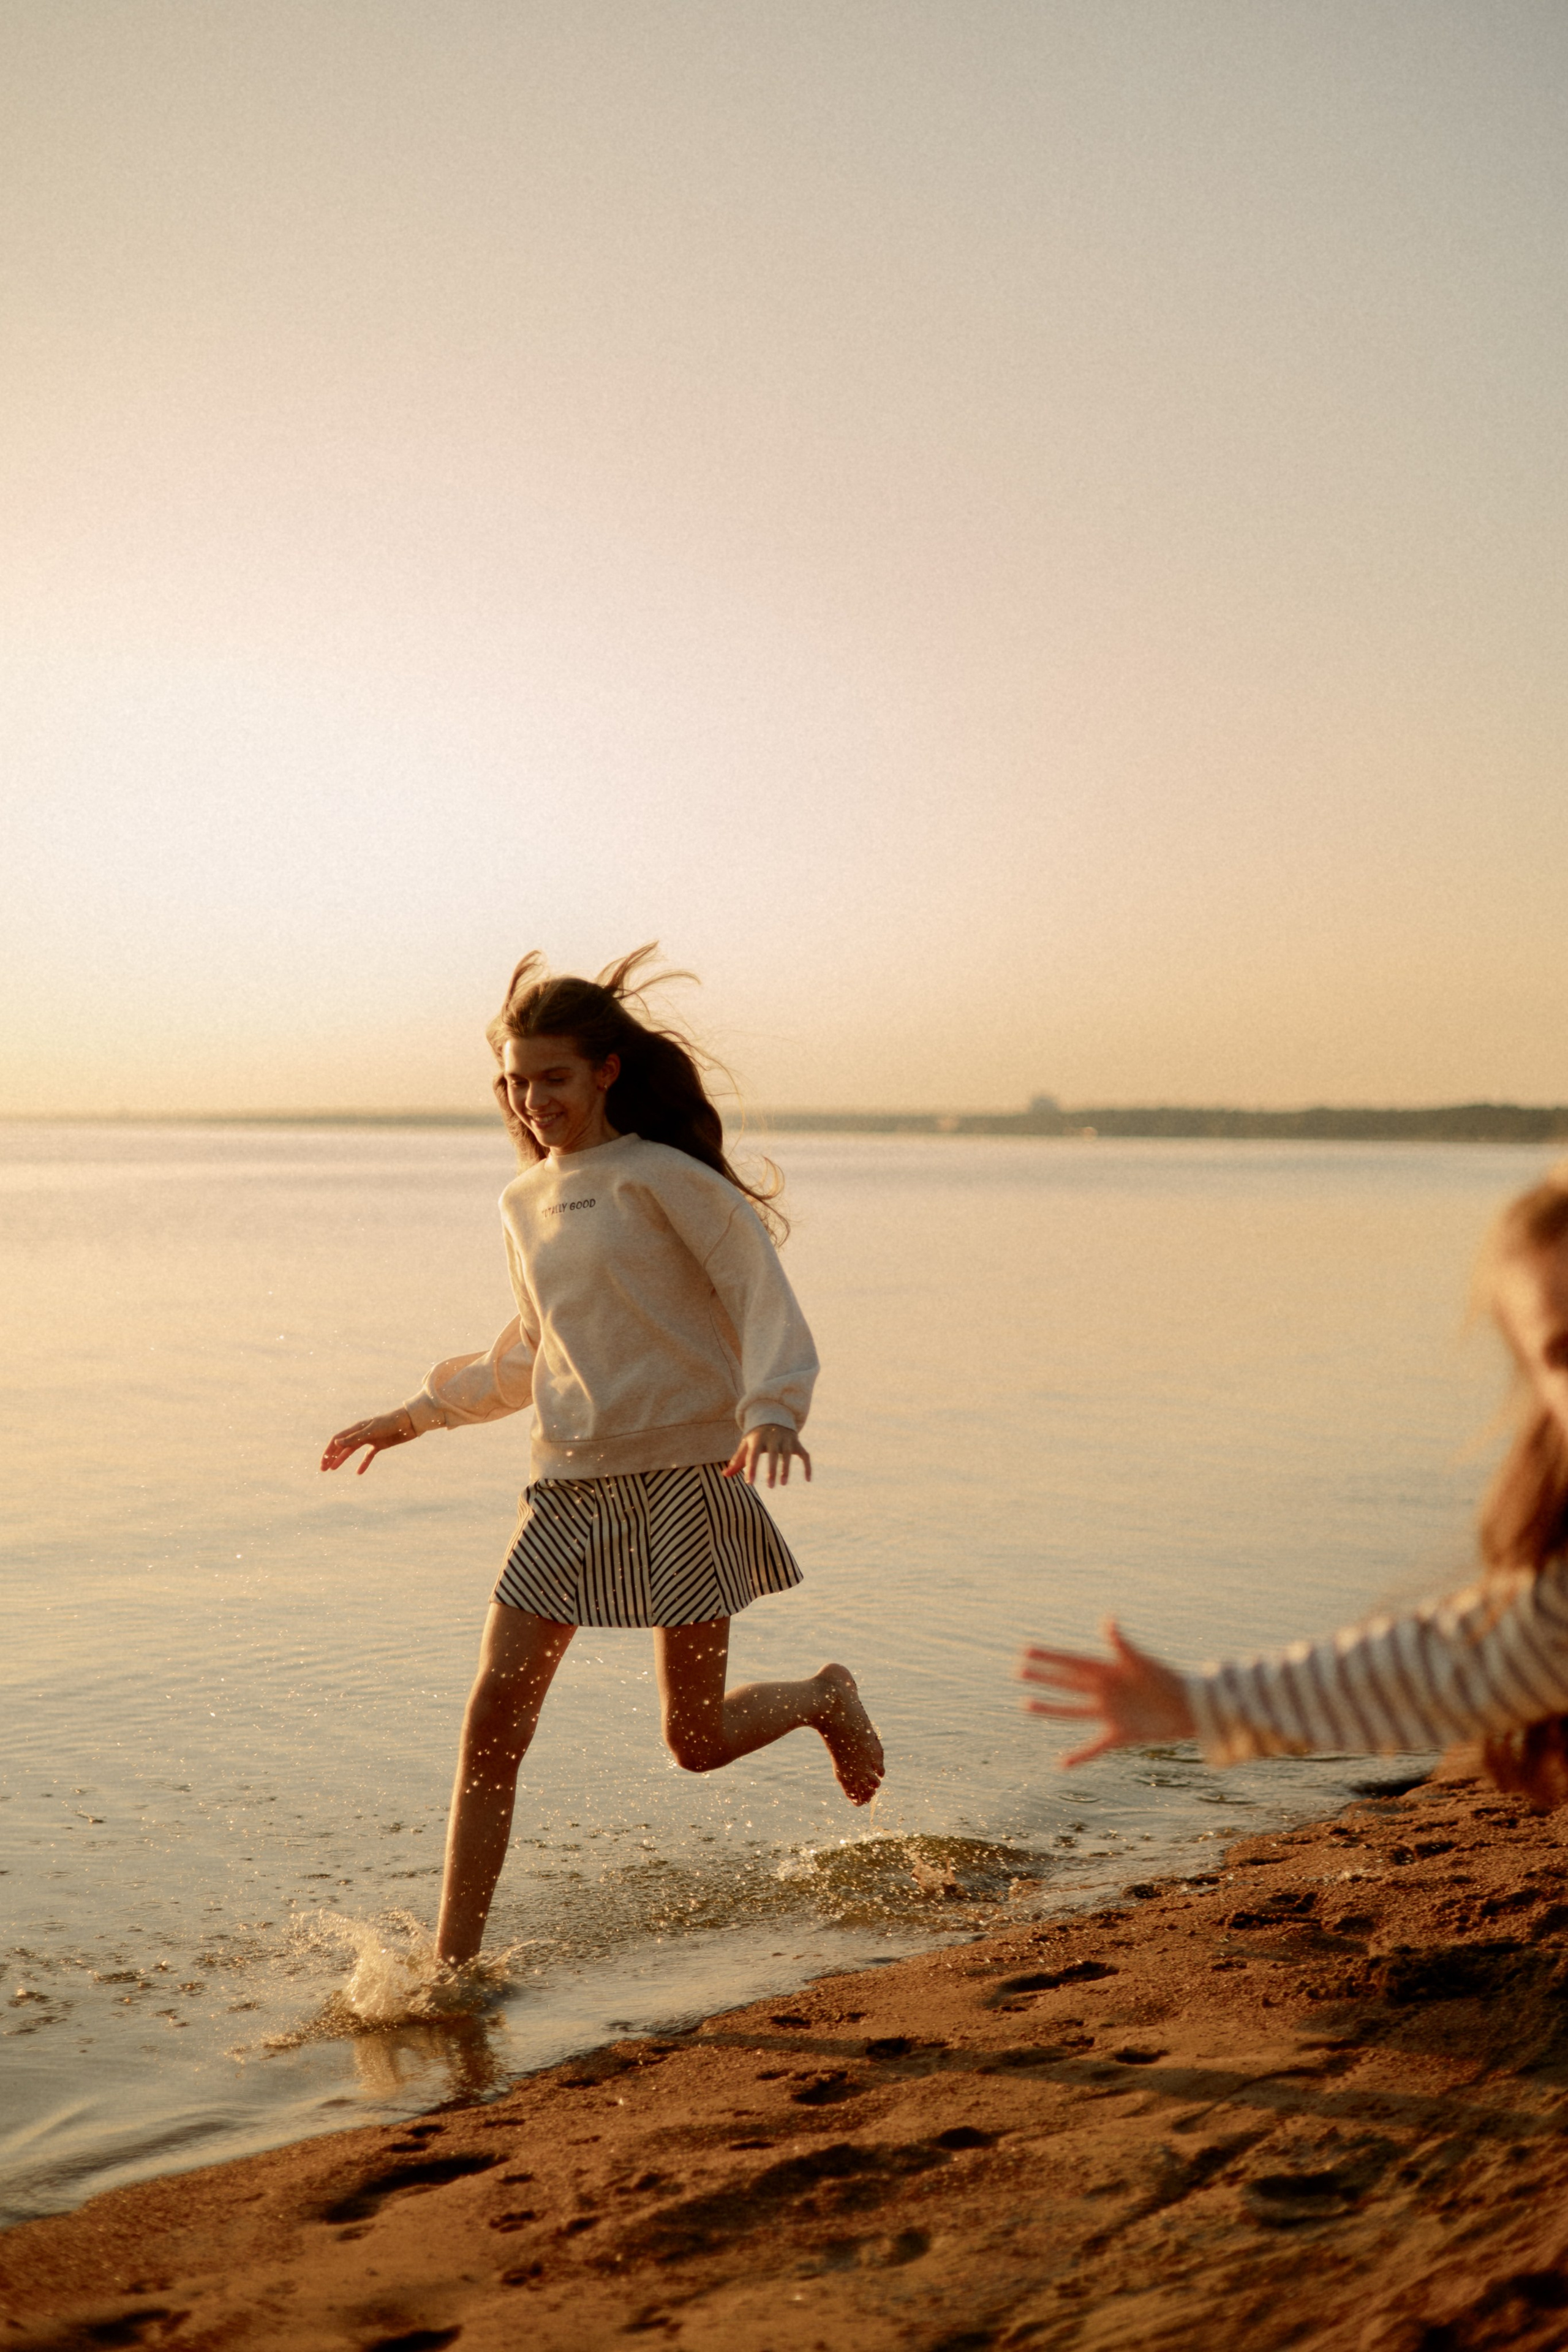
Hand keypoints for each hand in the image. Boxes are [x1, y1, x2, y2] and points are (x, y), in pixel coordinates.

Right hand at [320, 1408, 416, 1475]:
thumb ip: (354, 1438)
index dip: (329, 1451)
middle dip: (332, 1456)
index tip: (323, 1462)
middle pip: (342, 1446)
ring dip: (342, 1459)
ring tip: (333, 1469)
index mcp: (357, 1428)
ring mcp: (370, 1439)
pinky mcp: (380, 1445)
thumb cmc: (391, 1423)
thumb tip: (336, 1443)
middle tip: (324, 1469)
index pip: (337, 1439)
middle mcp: (361, 1433)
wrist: (410, 1422)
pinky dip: (363, 1464)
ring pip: (352, 1451)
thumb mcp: (372, 1431)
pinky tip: (359, 1472)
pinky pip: (368, 1456)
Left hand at [723, 1424, 811, 1487]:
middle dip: (772, 1470)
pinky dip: (807, 1466)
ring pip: (788, 1455)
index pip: (753, 1455)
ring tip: (783, 1483)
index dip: (751, 1469)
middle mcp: (773, 1438)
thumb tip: (724, 1475)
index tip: (749, 1482)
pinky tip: (807, 1479)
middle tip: (770, 1486)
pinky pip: (804, 1455)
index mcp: (757, 1439)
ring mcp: (786, 1439)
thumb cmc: (756, 1436)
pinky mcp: (796, 1443)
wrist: (773, 1415)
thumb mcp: (746, 1445)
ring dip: (786, 1469)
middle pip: (773, 1455)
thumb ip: (737, 1461)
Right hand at [1016, 1619, 1194, 1765]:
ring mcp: (1109, 1712)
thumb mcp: (1142, 1662)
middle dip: (1043, 1677)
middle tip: (1017, 1670)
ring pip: (1072, 1710)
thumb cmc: (1167, 1679)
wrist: (1191, 1708)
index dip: (1049, 1656)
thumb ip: (1122, 1644)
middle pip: (1066, 1683)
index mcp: (1107, 1670)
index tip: (1025, 1649)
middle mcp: (1104, 1690)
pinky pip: (1094, 1747)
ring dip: (1050, 1708)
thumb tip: (1107, 1619)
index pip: (1071, 1662)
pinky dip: (1078, 1756)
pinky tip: (1060, 1764)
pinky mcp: (1119, 1734)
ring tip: (1025, 1705)